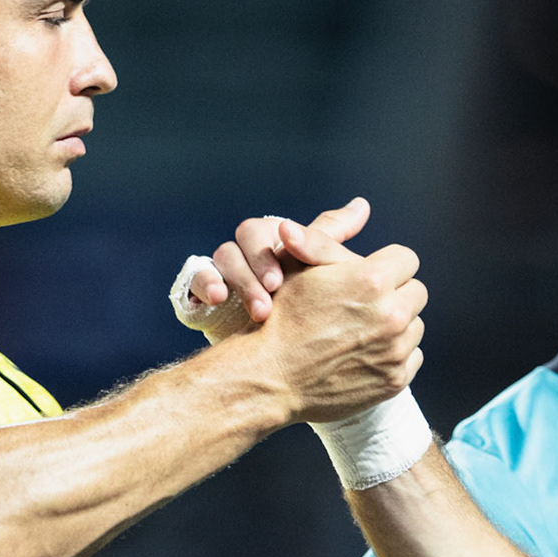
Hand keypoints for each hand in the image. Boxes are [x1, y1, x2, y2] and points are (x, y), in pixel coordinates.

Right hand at [187, 198, 371, 321]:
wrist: (271, 351)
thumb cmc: (299, 302)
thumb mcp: (318, 272)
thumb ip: (332, 241)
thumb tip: (362, 205)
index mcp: (275, 239)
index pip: (273, 225)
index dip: (282, 241)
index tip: (293, 267)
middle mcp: (249, 249)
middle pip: (247, 233)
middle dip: (262, 261)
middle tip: (277, 287)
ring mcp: (226, 269)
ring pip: (224, 254)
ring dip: (241, 279)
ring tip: (260, 309)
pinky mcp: (206, 292)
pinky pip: (196, 277)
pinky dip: (206, 284)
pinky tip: (218, 299)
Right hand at [248, 218, 426, 423]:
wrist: (268, 377)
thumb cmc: (280, 318)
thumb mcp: (299, 269)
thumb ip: (331, 238)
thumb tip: (359, 205)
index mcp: (373, 280)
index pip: (407, 259)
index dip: (386, 265)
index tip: (368, 276)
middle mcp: (391, 315)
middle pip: (416, 292)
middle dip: (394, 295)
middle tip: (364, 304)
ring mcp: (395, 351)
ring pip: (414, 326)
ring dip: (395, 325)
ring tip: (360, 330)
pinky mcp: (395, 379)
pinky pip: (412, 358)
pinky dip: (393, 356)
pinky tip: (363, 354)